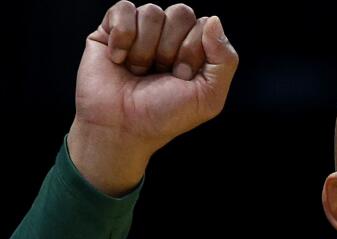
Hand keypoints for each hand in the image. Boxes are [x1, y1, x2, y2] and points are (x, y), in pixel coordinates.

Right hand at [68, 2, 238, 194]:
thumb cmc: (164, 116)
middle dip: (171, 49)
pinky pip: (124, 8)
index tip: (181, 78)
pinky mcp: (111, 29)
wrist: (122, 128)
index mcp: (195, 48)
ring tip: (139, 72)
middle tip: (161, 75)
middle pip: (181, 12)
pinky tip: (119, 60)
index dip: (193, 51)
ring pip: (152, 12)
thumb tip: (214, 20)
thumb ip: (225, 59)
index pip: (204, 25)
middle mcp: (169, 36)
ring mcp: (141, 31)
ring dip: (146, 50)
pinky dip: (123, 37)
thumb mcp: (209, 96)